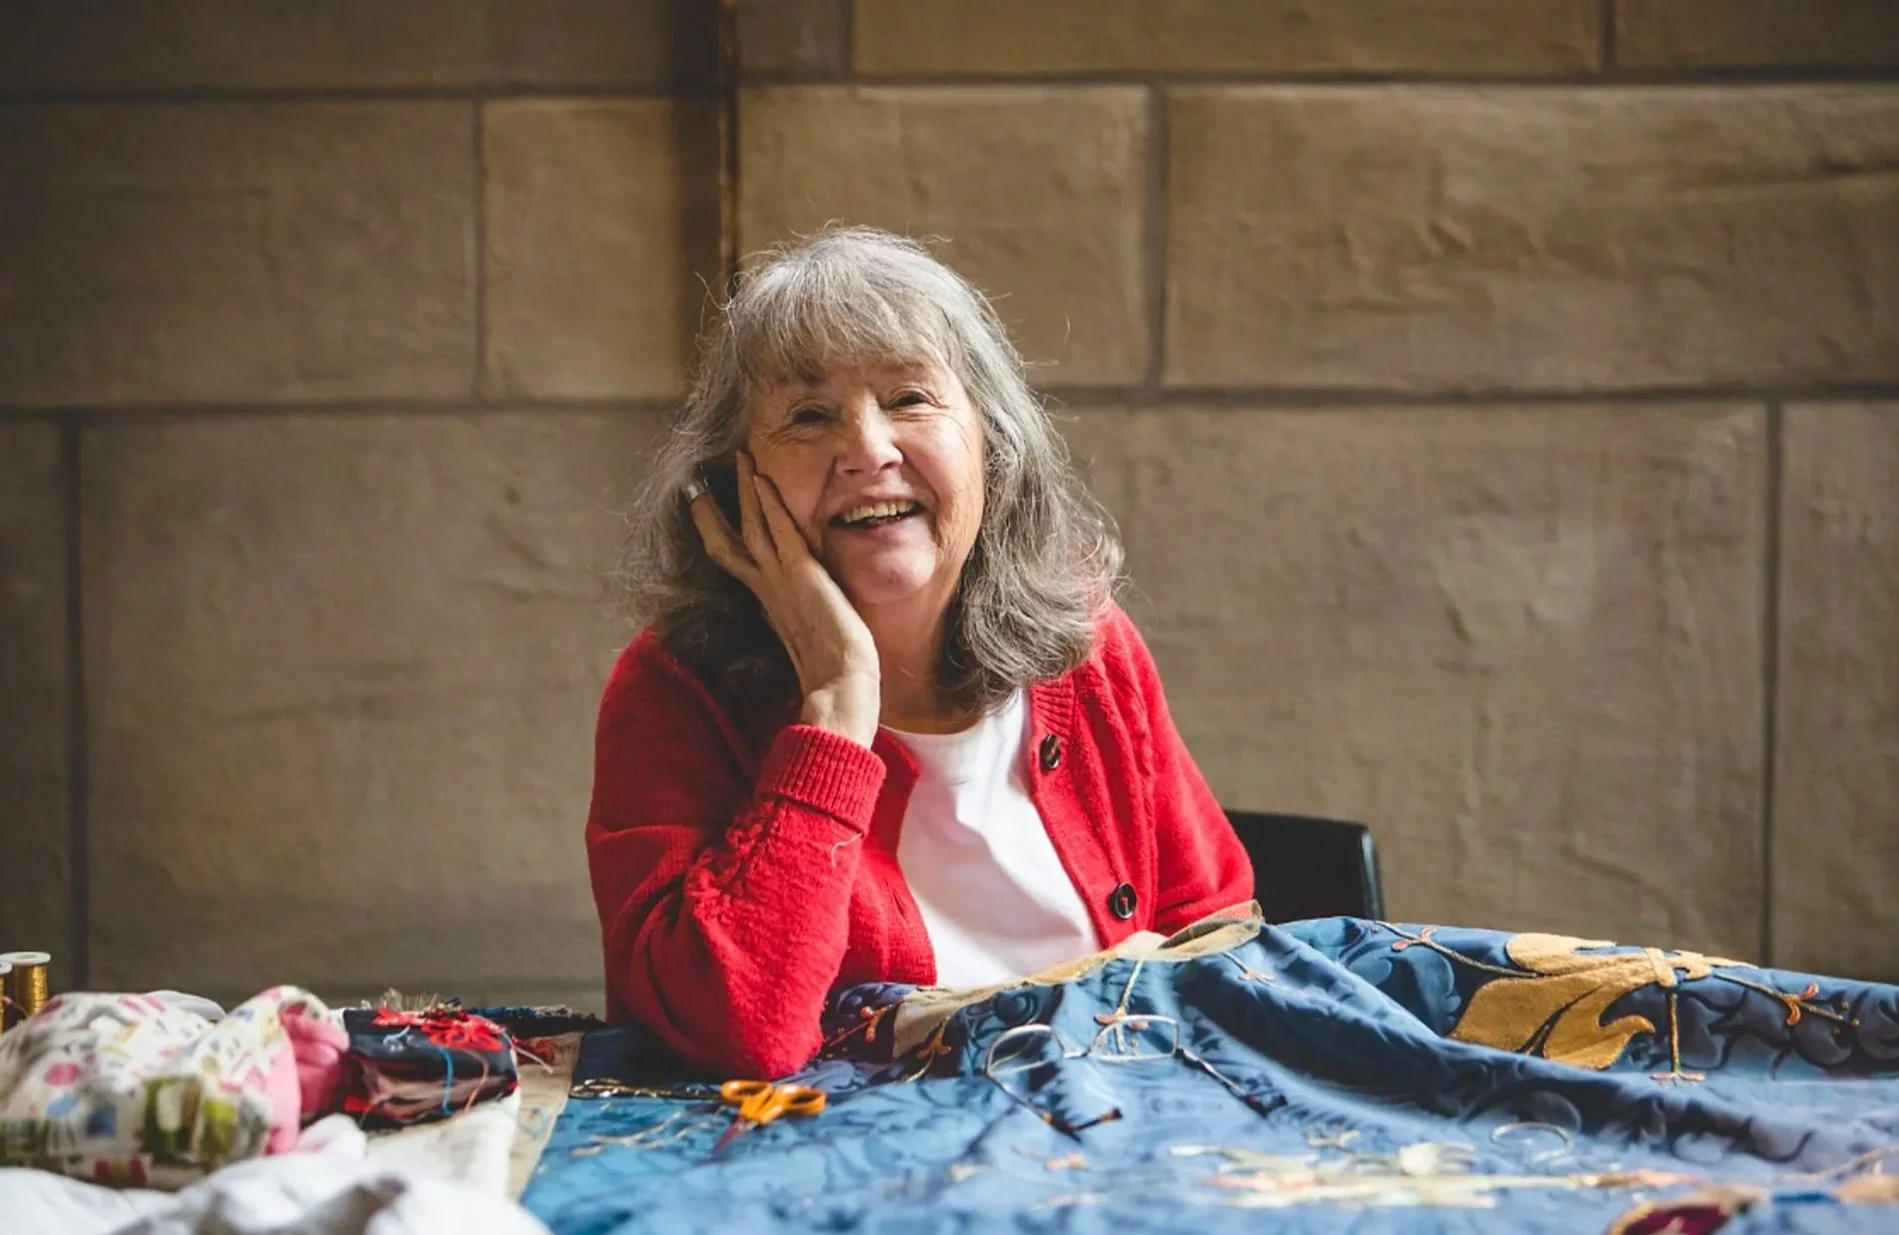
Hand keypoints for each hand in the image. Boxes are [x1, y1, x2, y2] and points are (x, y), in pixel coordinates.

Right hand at [690, 452, 880, 745]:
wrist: (840, 688)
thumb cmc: (833, 675)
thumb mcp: (812, 643)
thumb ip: (803, 626)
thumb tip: (804, 626)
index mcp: (769, 607)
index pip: (737, 565)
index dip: (722, 538)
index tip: (712, 518)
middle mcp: (767, 591)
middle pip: (728, 542)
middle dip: (715, 510)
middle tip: (701, 482)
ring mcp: (781, 581)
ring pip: (751, 526)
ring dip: (745, 490)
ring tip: (742, 458)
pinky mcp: (801, 574)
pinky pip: (778, 528)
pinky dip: (767, 502)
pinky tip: (760, 477)